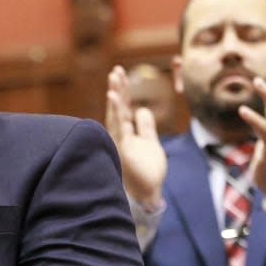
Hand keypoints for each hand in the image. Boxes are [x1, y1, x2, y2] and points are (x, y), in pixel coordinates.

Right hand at [106, 65, 166, 204]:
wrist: (147, 194)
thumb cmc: (147, 172)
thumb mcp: (151, 144)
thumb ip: (146, 127)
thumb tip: (142, 109)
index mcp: (126, 132)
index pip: (123, 107)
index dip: (122, 90)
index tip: (119, 73)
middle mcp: (120, 135)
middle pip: (118, 107)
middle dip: (117, 88)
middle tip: (116, 70)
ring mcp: (119, 142)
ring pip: (116, 115)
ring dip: (115, 97)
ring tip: (114, 79)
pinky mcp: (122, 149)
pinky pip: (119, 126)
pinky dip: (116, 111)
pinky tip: (114, 97)